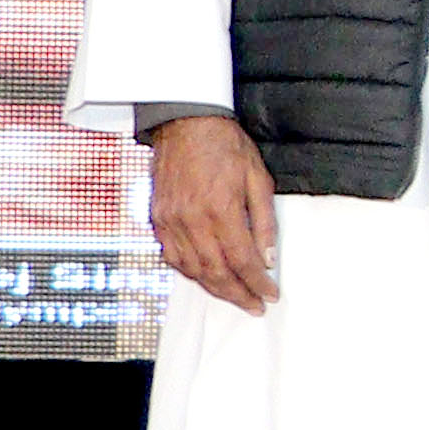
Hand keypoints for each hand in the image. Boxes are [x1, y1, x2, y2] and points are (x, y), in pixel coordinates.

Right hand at [146, 109, 276, 313]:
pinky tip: (204, 276)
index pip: (242, 260)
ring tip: (234, 296)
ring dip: (214, 288)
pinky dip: (189, 272)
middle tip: (254, 306)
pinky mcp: (157, 218)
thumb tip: (268, 259)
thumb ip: (264, 222)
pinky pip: (171, 256)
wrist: (186, 123)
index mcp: (221, 210)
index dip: (258, 283)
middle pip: (216, 272)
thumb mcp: (258, 179)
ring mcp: (170, 220)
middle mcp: (192, 220)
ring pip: (191, 269)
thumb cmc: (226, 147)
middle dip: (237, 294)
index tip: (270, 295)